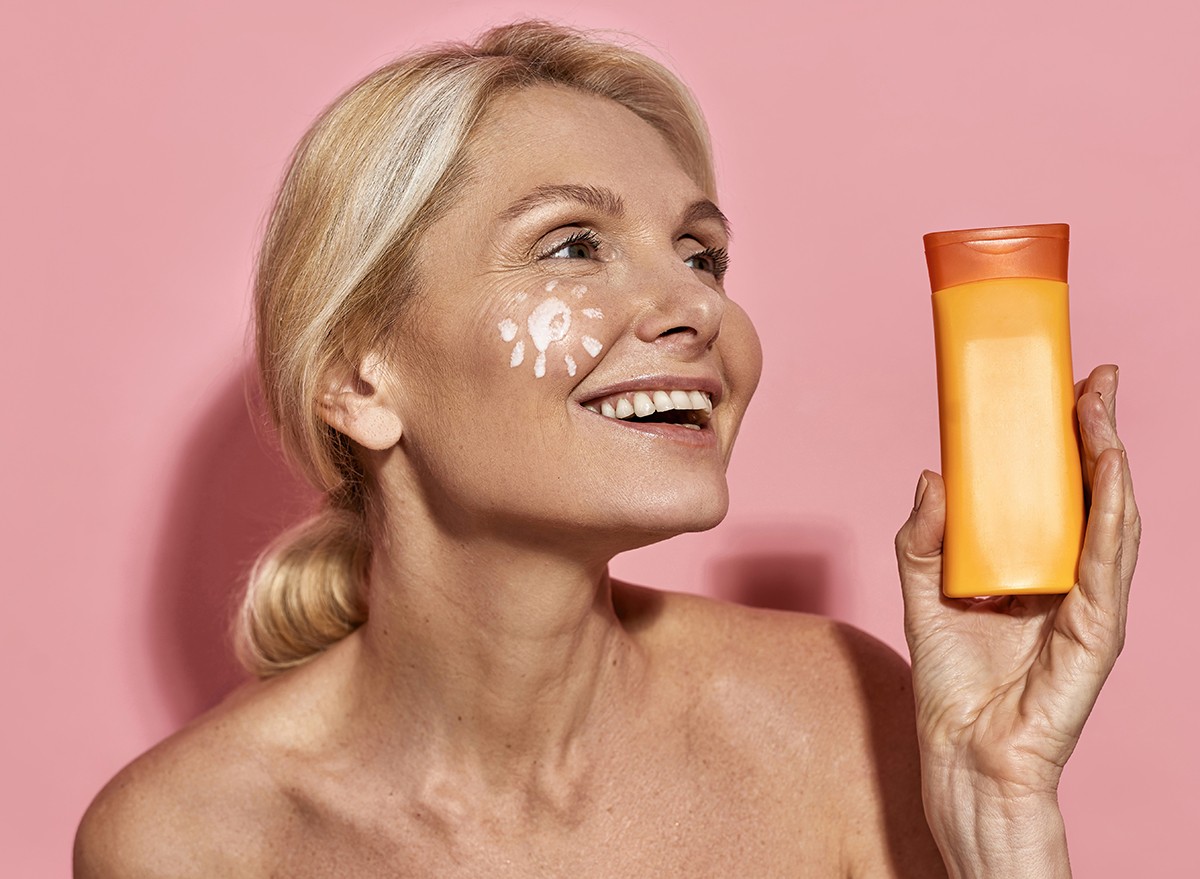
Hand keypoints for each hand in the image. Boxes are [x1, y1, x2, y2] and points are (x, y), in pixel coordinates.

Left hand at [895, 364, 1140, 805]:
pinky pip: (1110, 562)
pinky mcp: (1096, 631)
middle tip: (1093, 376)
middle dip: (1095, 431)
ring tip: (1100, 404)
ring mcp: (1089, 605)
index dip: (1062, 439)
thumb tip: (932, 474)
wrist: (961, 755)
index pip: (1058, 492)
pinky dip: (1113, 512)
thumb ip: (924, 537)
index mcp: (1035, 569)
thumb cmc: (952, 684)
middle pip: (1090, 494)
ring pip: (1110, 517)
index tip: (1059, 386)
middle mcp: (1070, 580)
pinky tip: (1111, 469)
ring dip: (1108, 457)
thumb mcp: (924, 593)